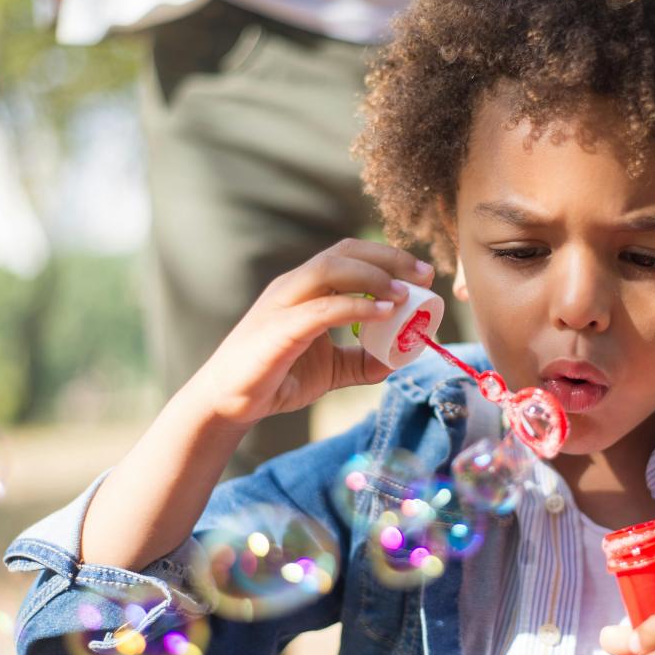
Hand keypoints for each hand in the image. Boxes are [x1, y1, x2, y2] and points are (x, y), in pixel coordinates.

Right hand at [183, 238, 433, 426]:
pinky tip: (383, 314)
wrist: (229, 403)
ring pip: (330, 269)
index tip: (423, 274)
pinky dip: (355, 306)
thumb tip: (399, 360)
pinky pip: (322, 308)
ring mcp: (284, 304)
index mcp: (307, 289)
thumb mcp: (331, 370)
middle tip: (425, 275)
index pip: (350, 255)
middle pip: (345, 252)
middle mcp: (294, 286)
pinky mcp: (279, 329)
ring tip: (406, 294)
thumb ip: (363, 362)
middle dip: (389, 258)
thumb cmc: (275, 378)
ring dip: (374, 276)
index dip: (388, 257)